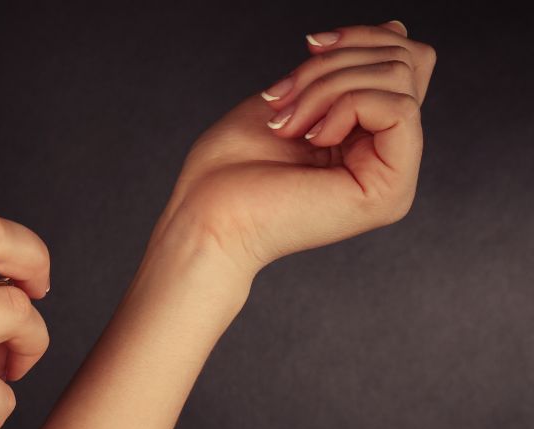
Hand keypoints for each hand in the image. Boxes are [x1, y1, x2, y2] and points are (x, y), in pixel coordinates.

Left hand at [154, 20, 436, 272]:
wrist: (206, 218)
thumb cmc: (229, 169)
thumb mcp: (293, 96)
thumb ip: (345, 68)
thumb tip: (397, 28)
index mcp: (367, 137)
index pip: (403, 60)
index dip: (361, 37)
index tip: (308, 46)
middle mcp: (387, 156)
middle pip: (404, 62)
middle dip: (335, 63)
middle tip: (283, 97)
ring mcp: (394, 176)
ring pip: (398, 79)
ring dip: (326, 86)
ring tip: (286, 123)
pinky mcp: (390, 190)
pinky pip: (397, 109)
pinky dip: (345, 106)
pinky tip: (310, 138)